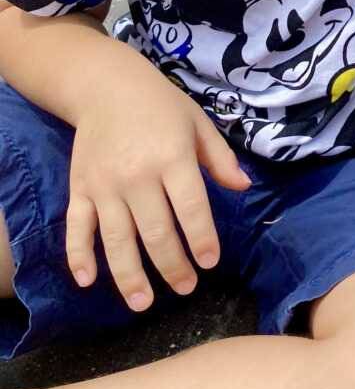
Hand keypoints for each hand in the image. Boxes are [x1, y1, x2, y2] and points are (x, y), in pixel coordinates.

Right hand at [66, 62, 249, 311]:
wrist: (106, 86)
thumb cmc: (160, 105)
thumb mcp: (198, 123)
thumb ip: (219, 158)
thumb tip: (243, 186)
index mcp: (172, 157)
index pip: (190, 207)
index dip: (201, 238)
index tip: (210, 261)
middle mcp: (138, 175)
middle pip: (156, 232)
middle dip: (173, 266)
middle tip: (186, 287)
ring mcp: (105, 185)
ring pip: (117, 240)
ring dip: (130, 276)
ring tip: (144, 302)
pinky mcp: (80, 190)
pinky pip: (77, 228)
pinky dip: (78, 257)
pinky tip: (87, 281)